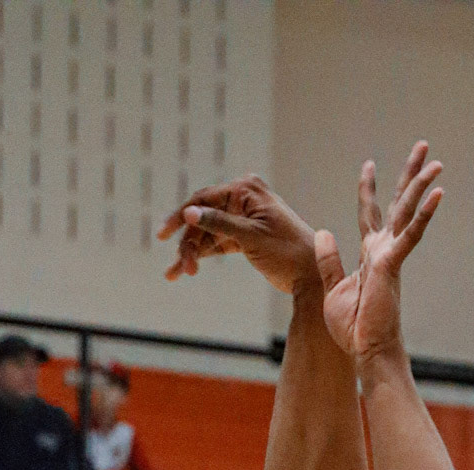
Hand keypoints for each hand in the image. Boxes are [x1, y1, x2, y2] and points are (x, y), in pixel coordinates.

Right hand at [158, 176, 318, 294]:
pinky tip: (184, 270)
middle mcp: (242, 199)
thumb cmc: (287, 251)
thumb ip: (219, 223)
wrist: (311, 274)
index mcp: (246, 190)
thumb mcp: (251, 237)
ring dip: (191, 253)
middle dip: (188, 243)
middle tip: (180, 268)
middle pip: (202, 218)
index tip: (162, 234)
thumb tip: (189, 212)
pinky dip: (202, 256)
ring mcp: (242, 218)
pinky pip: (216, 244)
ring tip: (175, 274)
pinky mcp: (243, 237)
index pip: (204, 198)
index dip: (181, 216)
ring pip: (207, 234)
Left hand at [316, 142, 442, 368]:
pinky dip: (424, 214)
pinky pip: (411, 235)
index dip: (369, 189)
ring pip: (408, 212)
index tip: (370, 164)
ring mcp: (391, 255)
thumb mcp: (333, 287)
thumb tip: (323, 231)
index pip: (369, 213)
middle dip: (409, 174)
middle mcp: (384, 249)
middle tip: (422, 146)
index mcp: (370, 254)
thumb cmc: (353, 327)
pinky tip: (437, 193)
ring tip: (435, 161)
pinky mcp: (393, 265)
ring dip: (421, 185)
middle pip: (398, 202)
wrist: (365, 349)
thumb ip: (328, 259)